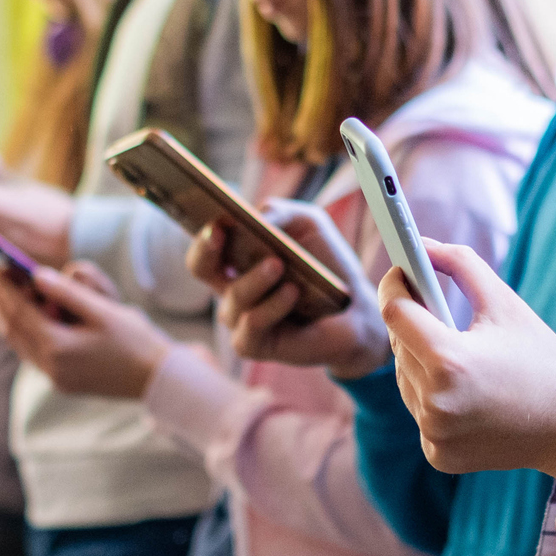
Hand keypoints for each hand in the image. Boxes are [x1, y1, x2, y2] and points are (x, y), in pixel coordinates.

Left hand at [0, 261, 172, 398]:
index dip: (5, 287)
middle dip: (0, 300)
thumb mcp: (105, 310)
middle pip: (12, 329)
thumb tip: (37, 275)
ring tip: (4, 291)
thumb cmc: (136, 341)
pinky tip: (27, 315)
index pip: (20, 312)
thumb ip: (69, 292)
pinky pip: (33, 352)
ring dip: (9, 316)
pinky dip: (25, 330)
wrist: (157, 379)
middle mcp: (51, 366)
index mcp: (59, 347)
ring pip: (19, 342)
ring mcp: (55, 377)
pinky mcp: (62, 381)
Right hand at [186, 201, 390, 379]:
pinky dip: (272, 306)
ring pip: (233, 297)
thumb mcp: (308, 224)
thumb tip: (255, 218)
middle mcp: (232, 288)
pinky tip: (292, 293)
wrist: (355, 308)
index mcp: (237, 260)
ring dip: (255, 279)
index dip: (203, 232)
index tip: (215, 221)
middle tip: (219, 232)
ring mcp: (240, 319)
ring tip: (278, 265)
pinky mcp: (254, 344)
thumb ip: (280, 211)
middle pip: (200, 268)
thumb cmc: (326, 264)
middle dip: (205, 250)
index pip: (206, 246)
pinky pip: (252, 324)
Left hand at [382, 240, 555, 488]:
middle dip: (413, 324)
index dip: (394, 285)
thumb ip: (460, 264)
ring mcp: (434, 434)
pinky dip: (432, 396)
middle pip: (399, 346)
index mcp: (449, 361)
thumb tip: (421, 244)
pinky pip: (419, 411)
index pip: (395, 312)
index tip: (401, 272)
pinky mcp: (438, 454)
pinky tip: (461, 389)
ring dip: (420, 361)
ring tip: (454, 351)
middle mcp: (435, 403)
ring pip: (406, 380)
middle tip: (432, 308)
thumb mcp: (504, 302)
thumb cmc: (541, 358)